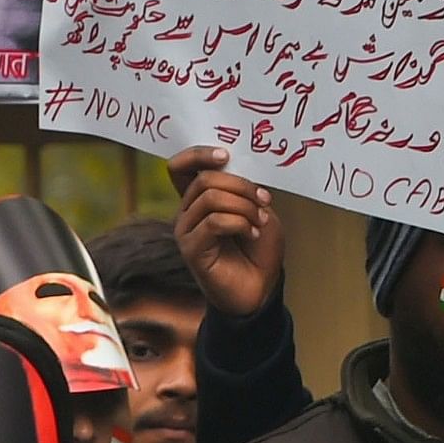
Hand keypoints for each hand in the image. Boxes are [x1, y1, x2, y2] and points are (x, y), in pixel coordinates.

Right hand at [169, 147, 281, 321]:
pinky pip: (214, 222)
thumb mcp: (257, 209)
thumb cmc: (259, 249)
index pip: (180, 167)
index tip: (226, 156)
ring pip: (210, 198)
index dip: (198, 154)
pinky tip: (252, 233)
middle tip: (263, 200)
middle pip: (204, 179)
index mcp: (199, 198)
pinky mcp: (191, 249)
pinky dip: (240, 223)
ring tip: (259, 221)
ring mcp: (186, 231)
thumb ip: (242, 189)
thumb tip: (233, 170)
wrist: (261, 287)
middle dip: (241, 185)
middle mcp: (187, 212)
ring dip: (244, 206)